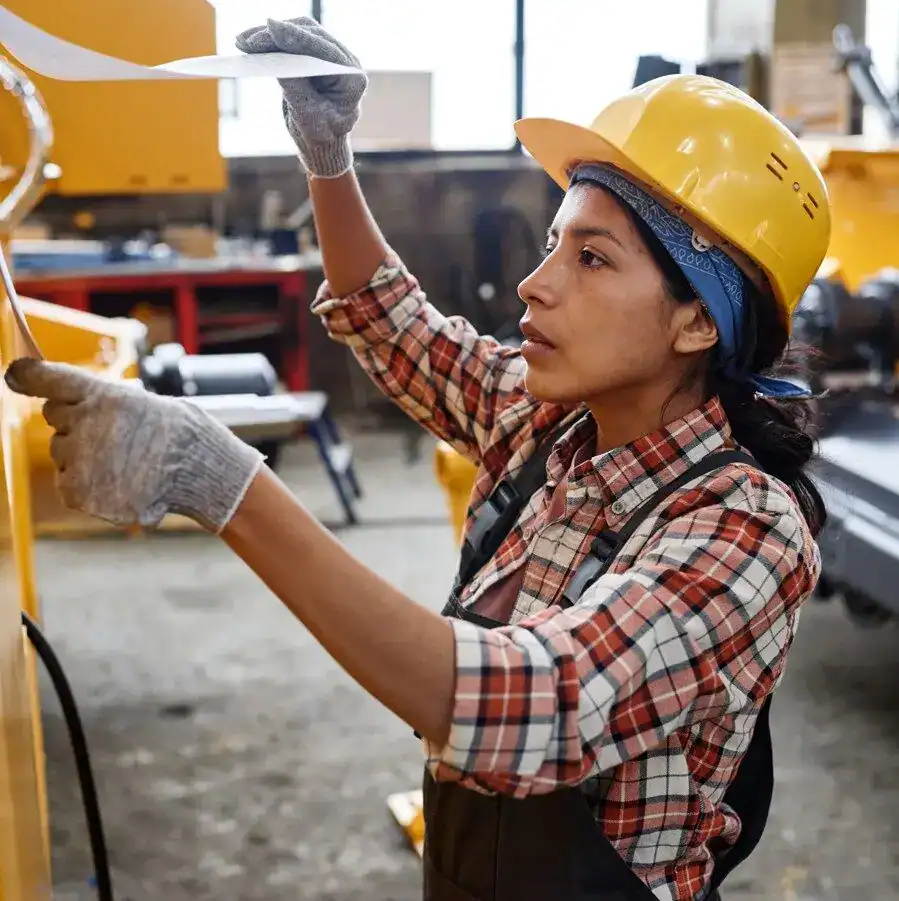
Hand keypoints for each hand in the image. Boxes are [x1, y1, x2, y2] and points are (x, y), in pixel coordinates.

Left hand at [4, 359, 263, 532]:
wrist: (199, 472)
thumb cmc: (177, 433)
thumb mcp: (140, 401)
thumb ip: (96, 400)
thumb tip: (52, 400)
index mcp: (103, 395)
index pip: (50, 378)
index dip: (28, 374)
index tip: (16, 373)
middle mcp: (86, 424)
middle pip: (56, 418)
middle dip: (77, 423)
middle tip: (116, 435)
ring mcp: (81, 460)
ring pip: (62, 452)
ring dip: (83, 456)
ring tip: (125, 463)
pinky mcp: (79, 492)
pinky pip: (68, 484)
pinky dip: (88, 485)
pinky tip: (119, 482)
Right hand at [235, 17, 366, 177]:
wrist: (321, 142)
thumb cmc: (320, 135)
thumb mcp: (308, 118)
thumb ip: (295, 88)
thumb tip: (274, 57)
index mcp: (352, 78)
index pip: (323, 50)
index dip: (296, 38)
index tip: (271, 27)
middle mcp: (344, 61)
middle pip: (309, 34)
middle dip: (276, 35)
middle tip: (246, 41)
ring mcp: (329, 54)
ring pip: (298, 31)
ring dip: (269, 35)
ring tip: (242, 41)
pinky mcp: (313, 53)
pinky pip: (291, 39)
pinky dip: (270, 41)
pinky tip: (249, 43)